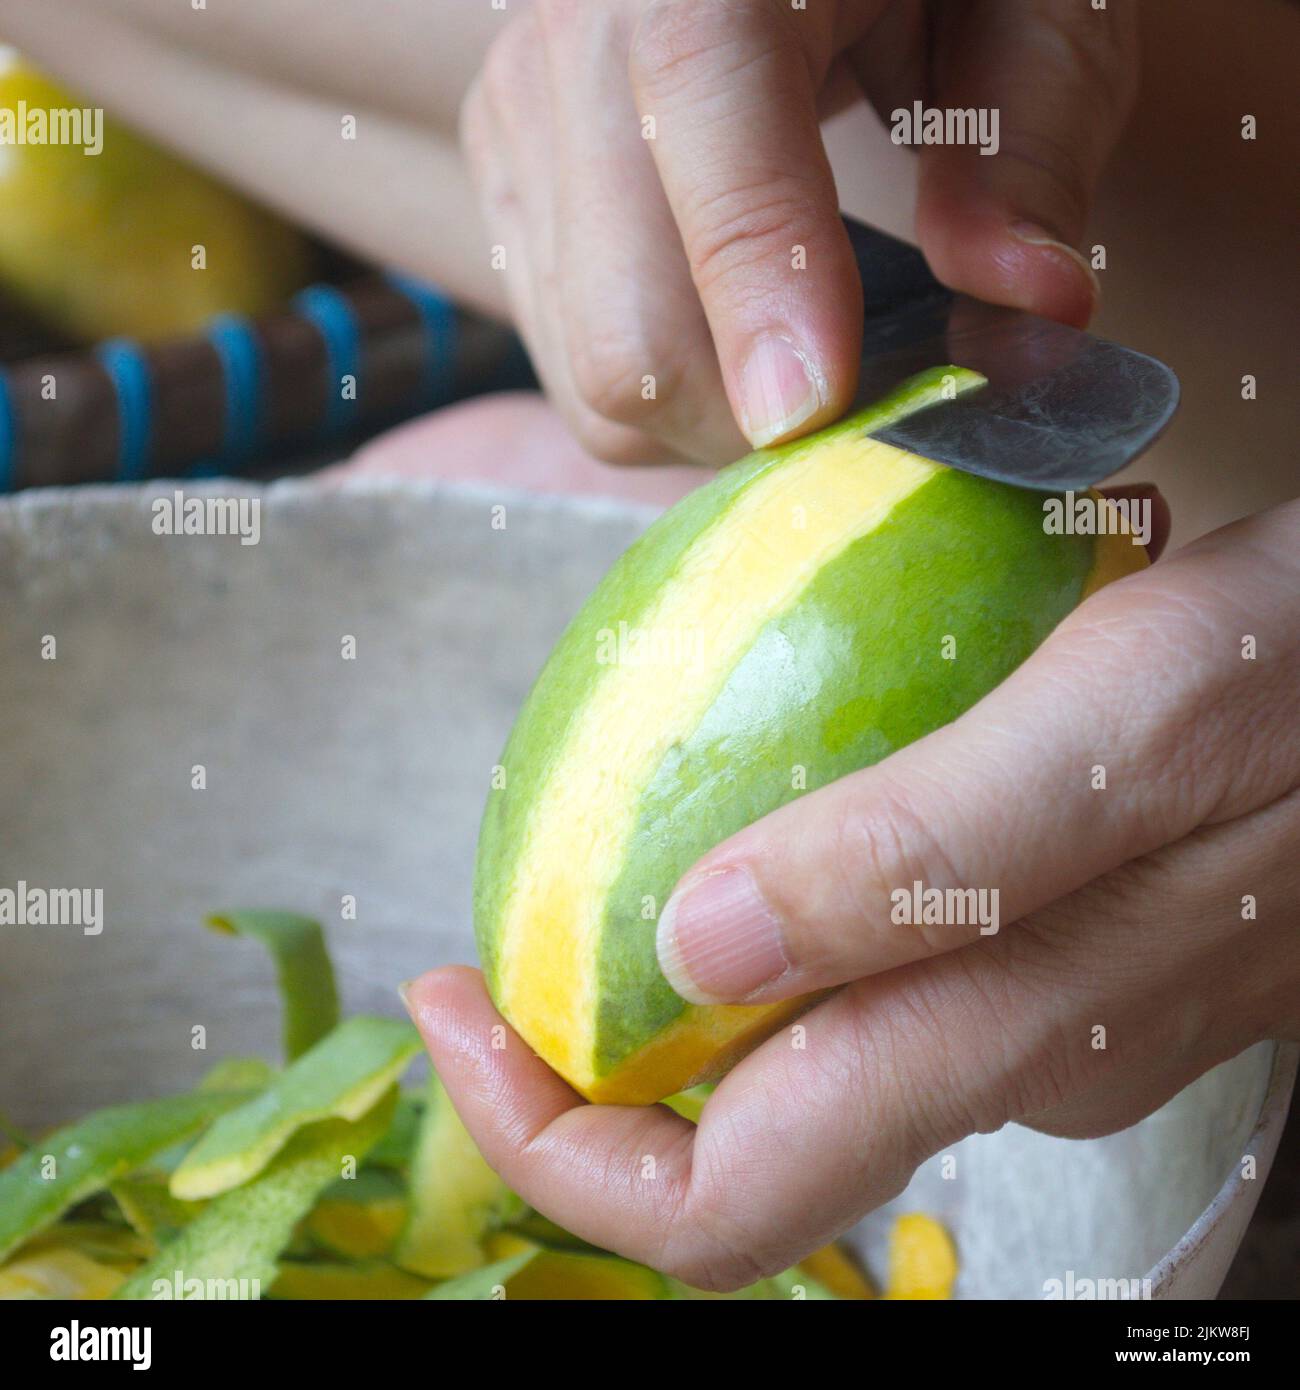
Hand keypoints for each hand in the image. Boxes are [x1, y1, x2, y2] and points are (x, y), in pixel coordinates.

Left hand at [406, 498, 1298, 1289]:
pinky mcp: (1046, 937)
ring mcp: (1025, 1005)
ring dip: (653, 996)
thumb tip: (698, 951)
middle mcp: (999, 1057)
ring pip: (794, 1056)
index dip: (553, 1145)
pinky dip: (754, 916)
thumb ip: (929, 858)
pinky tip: (727, 802)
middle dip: (574, 1078)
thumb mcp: (1121, 730)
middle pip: (737, 1146)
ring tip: (573, 873)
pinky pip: (860, 968)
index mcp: (997, 1041)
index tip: (451, 1005)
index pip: (728, 1205)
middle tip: (479, 952)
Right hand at [460, 0, 1137, 464]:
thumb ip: (1024, 151)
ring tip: (803, 357)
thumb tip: (1032, 313)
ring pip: (595, 379)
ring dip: (715, 420)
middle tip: (865, 410)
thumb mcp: (1022, 7)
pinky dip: (668, 395)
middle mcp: (577, 31)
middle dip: (754, 419)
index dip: (758, 289)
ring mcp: (523, 118)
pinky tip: (733, 331)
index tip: (820, 412)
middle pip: (626, 327)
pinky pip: (572, 369)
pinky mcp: (507, 179)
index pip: (702, 116)